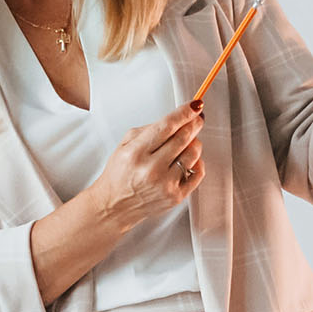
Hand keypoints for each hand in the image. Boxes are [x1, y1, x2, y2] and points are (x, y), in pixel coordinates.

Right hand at [92, 103, 205, 233]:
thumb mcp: (125, 145)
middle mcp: (151, 169)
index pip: (167, 126)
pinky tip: (188, 160)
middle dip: (194, 124)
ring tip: (187, 142)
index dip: (184, 113)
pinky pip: (198, 173)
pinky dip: (197, 162)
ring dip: (194, 143)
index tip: (194, 106)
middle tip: (196, 119)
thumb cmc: (119, 174)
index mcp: (136, 153)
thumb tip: (177, 119)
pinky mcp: (175, 196)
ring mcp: (165, 184)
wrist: (114, 205)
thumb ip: (150, 129)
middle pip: (183, 138)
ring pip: (194, 153)